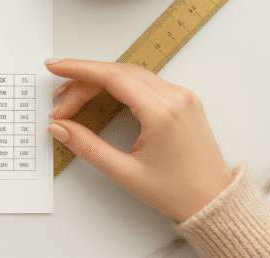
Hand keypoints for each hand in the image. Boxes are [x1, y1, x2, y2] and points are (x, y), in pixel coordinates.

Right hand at [45, 59, 234, 221]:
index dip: (77, 69)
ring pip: (129, 74)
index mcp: (162, 111)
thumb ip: (87, 146)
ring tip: (73, 98)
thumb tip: (60, 128)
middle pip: (117, 73)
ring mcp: (181, 95)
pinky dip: (117, 84)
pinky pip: (144, 81)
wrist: (215, 201)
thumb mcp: (125, 172)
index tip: (54, 67)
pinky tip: (101, 94)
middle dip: (82, 81)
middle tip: (59, 101)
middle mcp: (174, 96)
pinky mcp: (182, 100)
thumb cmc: (178, 191)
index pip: (111, 76)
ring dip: (99, 81)